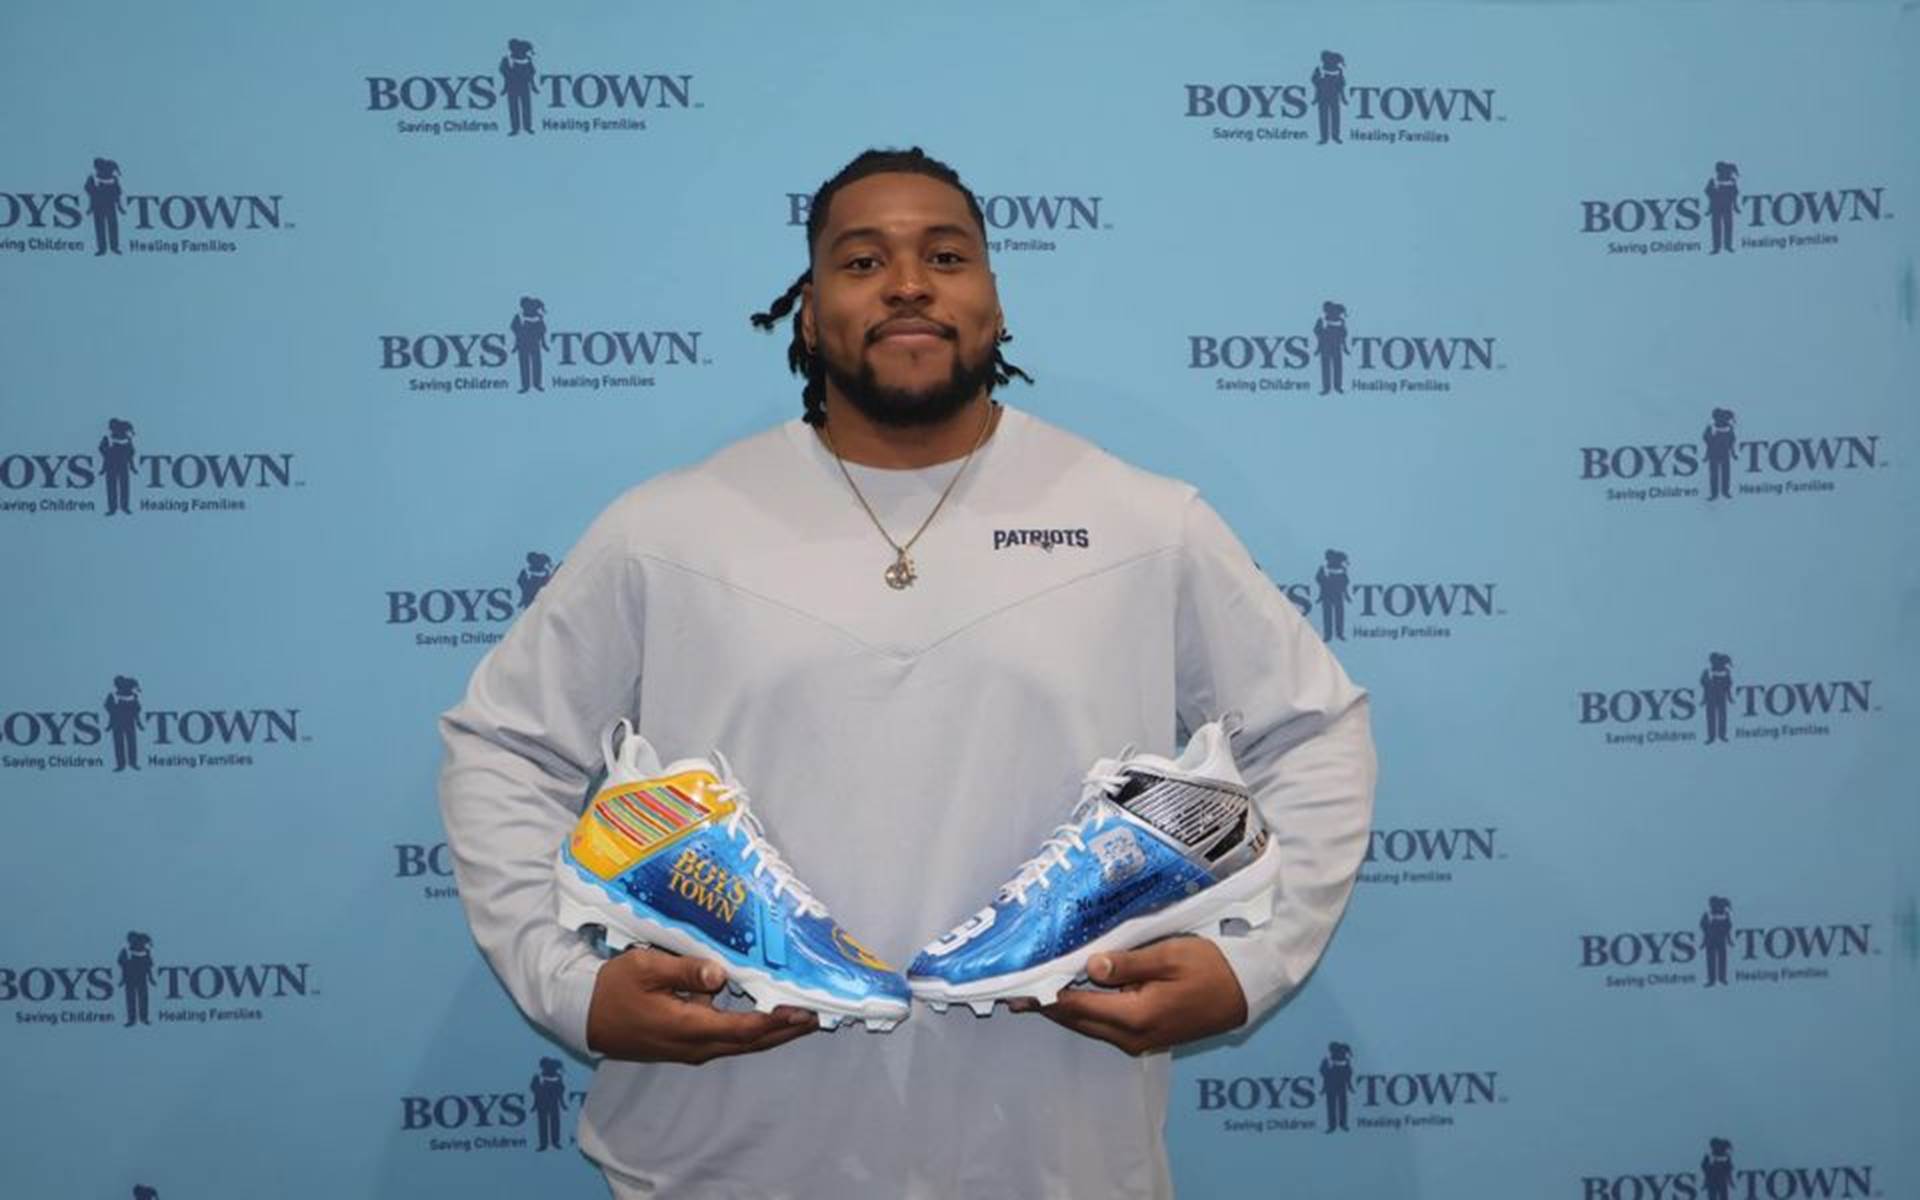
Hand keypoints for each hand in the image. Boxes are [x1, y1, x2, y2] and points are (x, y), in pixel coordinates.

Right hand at [585, 946, 815, 1063]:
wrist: (583, 1017)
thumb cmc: (613, 988)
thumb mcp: (644, 968)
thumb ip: (684, 971)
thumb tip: (720, 973)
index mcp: (688, 1027)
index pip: (744, 1028)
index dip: (776, 1021)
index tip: (803, 1011)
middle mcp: (695, 1045)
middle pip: (751, 1042)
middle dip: (785, 1031)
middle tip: (817, 1017)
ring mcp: (691, 1049)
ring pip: (741, 1044)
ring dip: (772, 1033)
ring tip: (801, 1019)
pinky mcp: (686, 1046)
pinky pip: (728, 1040)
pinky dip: (753, 1032)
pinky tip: (766, 1018)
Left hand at [1017, 937, 1246, 1055]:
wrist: (1246, 992)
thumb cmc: (1211, 967)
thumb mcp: (1170, 955)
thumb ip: (1127, 964)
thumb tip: (1088, 967)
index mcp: (1135, 1016)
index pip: (1076, 1007)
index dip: (1043, 997)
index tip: (1015, 988)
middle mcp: (1131, 1037)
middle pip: (1077, 1021)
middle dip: (1046, 1005)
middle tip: (1014, 988)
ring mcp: (1139, 1041)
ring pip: (1089, 1025)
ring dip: (1063, 1008)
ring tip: (1035, 989)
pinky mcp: (1145, 1038)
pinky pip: (1104, 1025)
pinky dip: (1084, 1010)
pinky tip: (1073, 993)